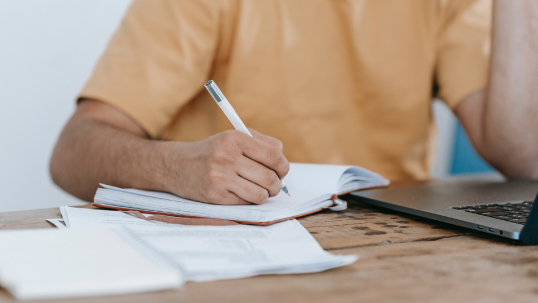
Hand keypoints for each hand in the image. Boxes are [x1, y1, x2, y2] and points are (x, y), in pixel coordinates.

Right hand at [165, 129, 289, 204]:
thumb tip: (282, 156)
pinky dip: (249, 200)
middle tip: (272, 185)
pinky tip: (241, 193)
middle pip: (270, 177)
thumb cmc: (212, 152)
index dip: (283, 167)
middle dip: (276, 185)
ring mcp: (220, 177)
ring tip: (260, 191)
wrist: (177, 165)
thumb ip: (260, 142)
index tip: (281, 171)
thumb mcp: (232, 138)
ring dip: (265, 195)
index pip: (274, 156)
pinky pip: (246, 202)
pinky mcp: (215, 195)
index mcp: (235, 139)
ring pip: (261, 194)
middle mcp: (227, 156)